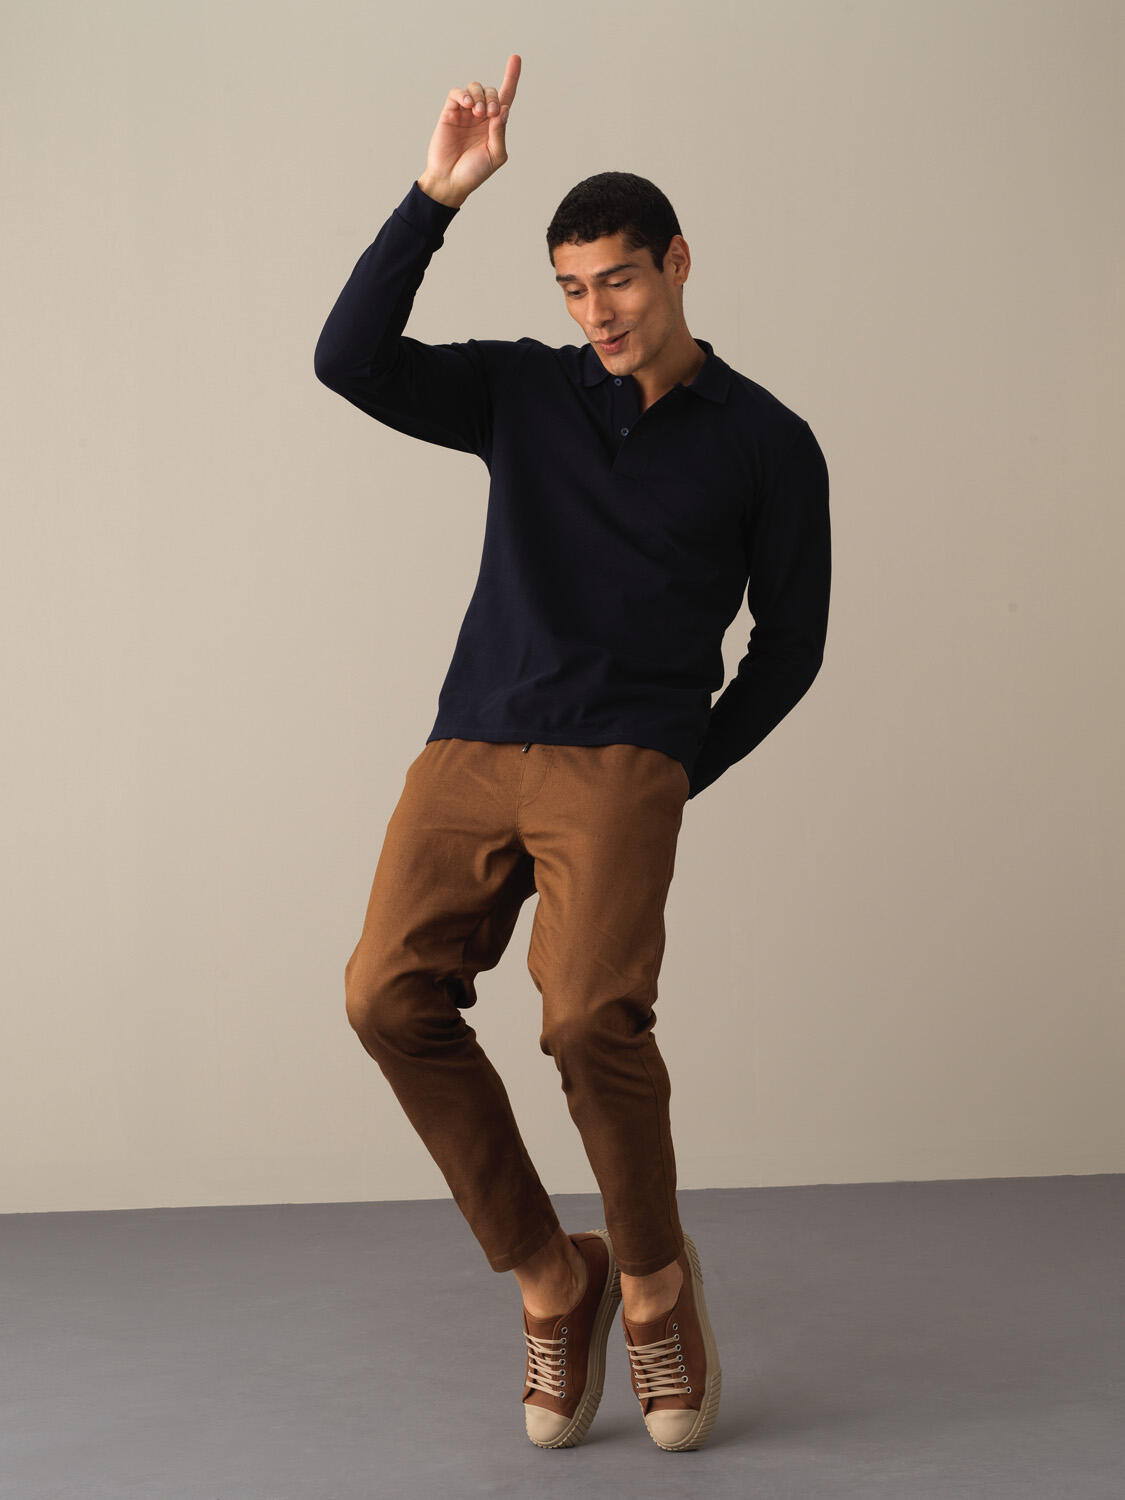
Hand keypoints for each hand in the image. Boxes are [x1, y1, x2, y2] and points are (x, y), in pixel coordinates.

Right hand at [418, 54, 520, 205]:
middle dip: (494, 98)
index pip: (507, 96)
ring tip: (478, 113)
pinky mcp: (450, 112)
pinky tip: (467, 105)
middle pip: (492, 91)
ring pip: (475, 87)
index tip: (516, 58)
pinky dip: (463, 94)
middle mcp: (482, 115)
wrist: (450, 181)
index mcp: (496, 124)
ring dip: (480, 96)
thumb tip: (504, 109)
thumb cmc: (474, 172)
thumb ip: (500, 133)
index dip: (512, 77)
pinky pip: (457, 93)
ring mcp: (465, 113)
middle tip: (490, 114)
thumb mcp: (495, 156)